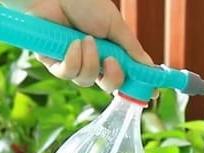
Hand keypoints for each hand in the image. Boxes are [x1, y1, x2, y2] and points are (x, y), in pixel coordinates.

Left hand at [19, 0, 152, 90]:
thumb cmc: (85, 2)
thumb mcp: (115, 26)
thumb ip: (132, 50)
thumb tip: (149, 68)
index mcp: (108, 52)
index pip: (124, 76)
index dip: (135, 87)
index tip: (151, 94)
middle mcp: (91, 60)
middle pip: (107, 86)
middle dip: (112, 78)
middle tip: (111, 61)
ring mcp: (72, 63)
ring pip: (86, 81)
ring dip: (90, 61)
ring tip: (86, 39)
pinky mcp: (53, 62)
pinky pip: (68, 74)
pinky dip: (73, 59)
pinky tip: (73, 43)